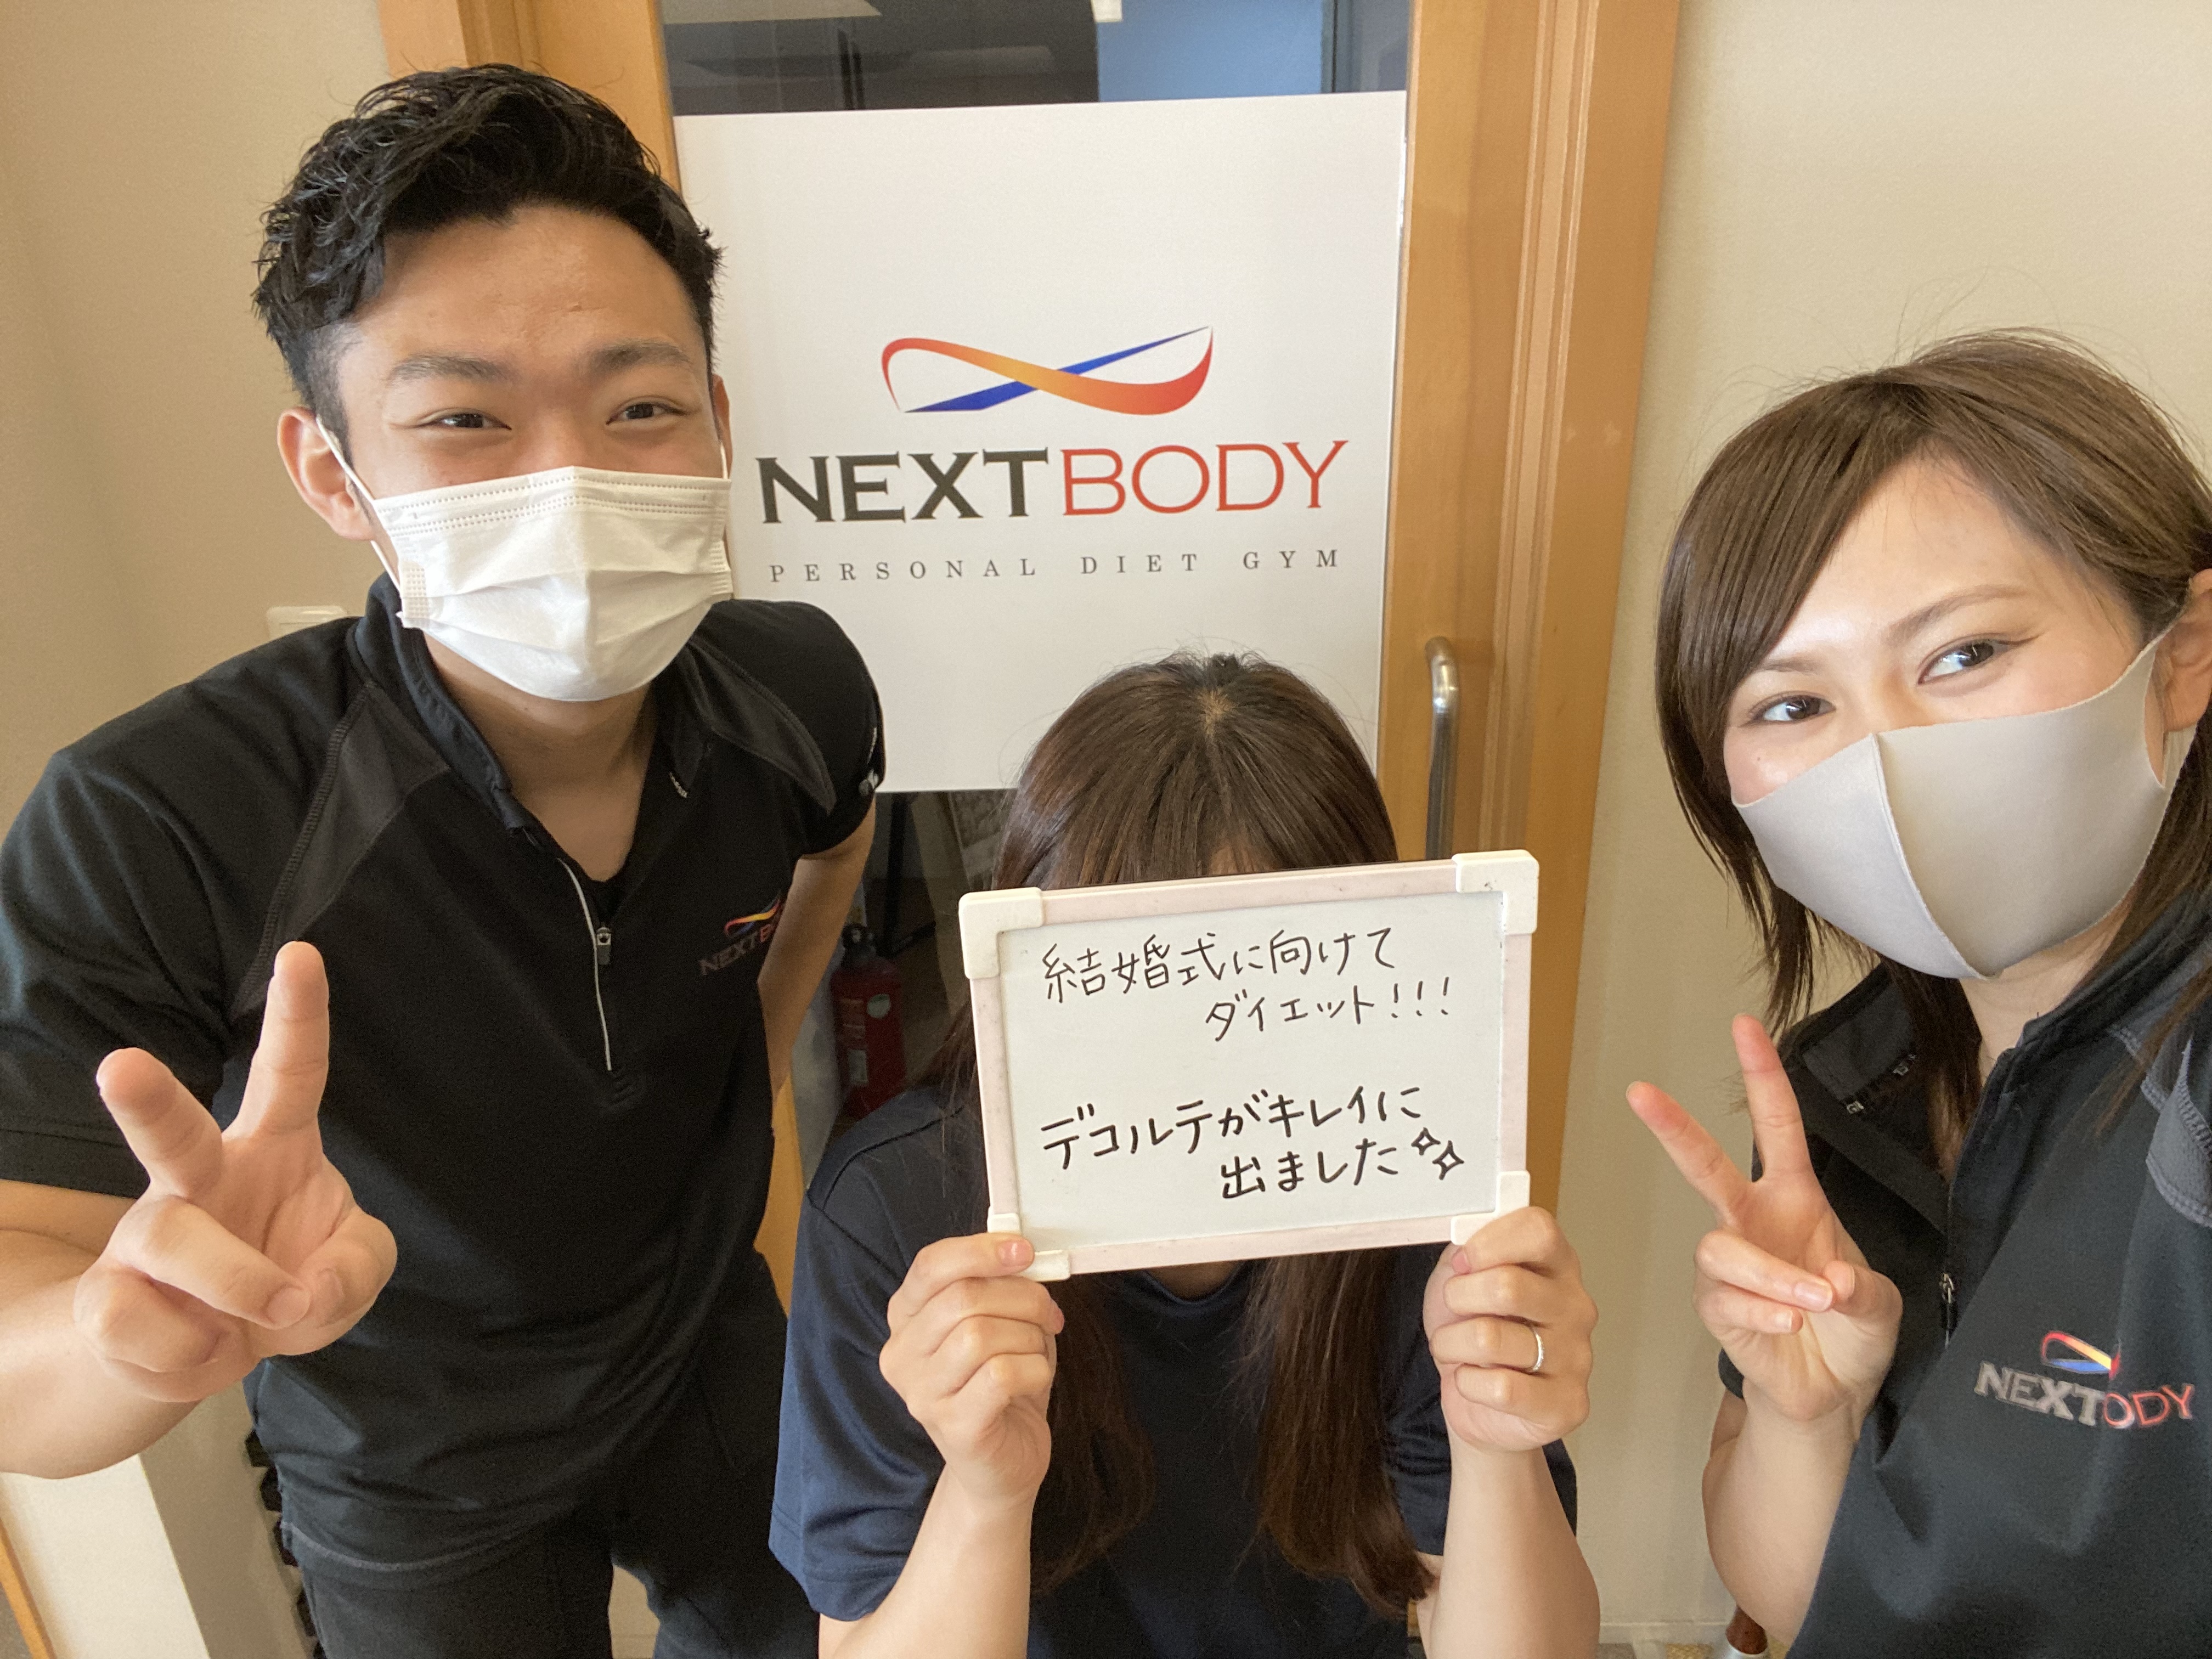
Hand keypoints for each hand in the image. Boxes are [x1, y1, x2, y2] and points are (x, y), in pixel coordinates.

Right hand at [73, 943, 396, 1402]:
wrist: (213, 1355)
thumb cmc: (290, 1282)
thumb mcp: (352, 1269)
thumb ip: (360, 1264)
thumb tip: (311, 1286)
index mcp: (273, 1148)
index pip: (290, 1071)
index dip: (298, 1014)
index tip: (301, 954)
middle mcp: (200, 1176)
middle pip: (174, 1132)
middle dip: (147, 1100)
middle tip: (120, 1065)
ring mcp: (146, 1233)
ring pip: (174, 1239)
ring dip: (239, 1284)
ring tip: (278, 1309)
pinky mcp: (107, 1297)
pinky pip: (145, 1321)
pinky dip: (193, 1352)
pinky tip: (205, 1346)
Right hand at [880, 1234, 1063, 1508]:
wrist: (1001, 1464)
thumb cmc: (1001, 1385)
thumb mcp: (996, 1323)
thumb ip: (996, 1285)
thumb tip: (1019, 1250)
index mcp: (906, 1318)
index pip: (931, 1266)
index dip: (980, 1251)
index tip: (1024, 1251)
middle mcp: (902, 1355)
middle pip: (962, 1297)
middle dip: (1022, 1297)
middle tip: (1048, 1313)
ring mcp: (922, 1395)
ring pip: (981, 1334)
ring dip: (1028, 1335)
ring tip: (1036, 1351)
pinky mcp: (953, 1427)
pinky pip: (1001, 1375)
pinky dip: (1034, 1368)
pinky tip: (1034, 1380)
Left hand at [1423, 1206, 1594, 1453]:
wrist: (1480, 1403)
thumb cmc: (1475, 1332)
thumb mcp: (1463, 1278)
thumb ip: (1468, 1248)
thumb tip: (1466, 1236)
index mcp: (1557, 1265)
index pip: (1538, 1230)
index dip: (1488, 1242)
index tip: (1464, 1261)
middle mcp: (1575, 1307)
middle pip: (1508, 1286)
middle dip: (1458, 1298)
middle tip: (1455, 1310)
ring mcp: (1577, 1357)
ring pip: (1490, 1338)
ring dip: (1452, 1344)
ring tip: (1458, 1348)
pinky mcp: (1567, 1404)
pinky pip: (1501, 1388)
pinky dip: (1469, 1383)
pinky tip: (1477, 1381)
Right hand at [1628, 1015, 1900, 1426]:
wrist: (1832, 1392)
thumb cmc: (1851, 1331)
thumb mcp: (1881, 1306)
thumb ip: (1863, 1292)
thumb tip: (1827, 1282)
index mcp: (1795, 1201)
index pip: (1778, 1127)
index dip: (1761, 1075)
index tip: (1744, 1027)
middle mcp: (1755, 1222)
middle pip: (1706, 1167)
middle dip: (1674, 1128)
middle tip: (1641, 1093)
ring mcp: (1731, 1264)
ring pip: (1721, 1248)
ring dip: (1770, 1274)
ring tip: (1809, 1303)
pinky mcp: (1716, 1307)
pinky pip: (1726, 1299)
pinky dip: (1763, 1311)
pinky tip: (1788, 1323)